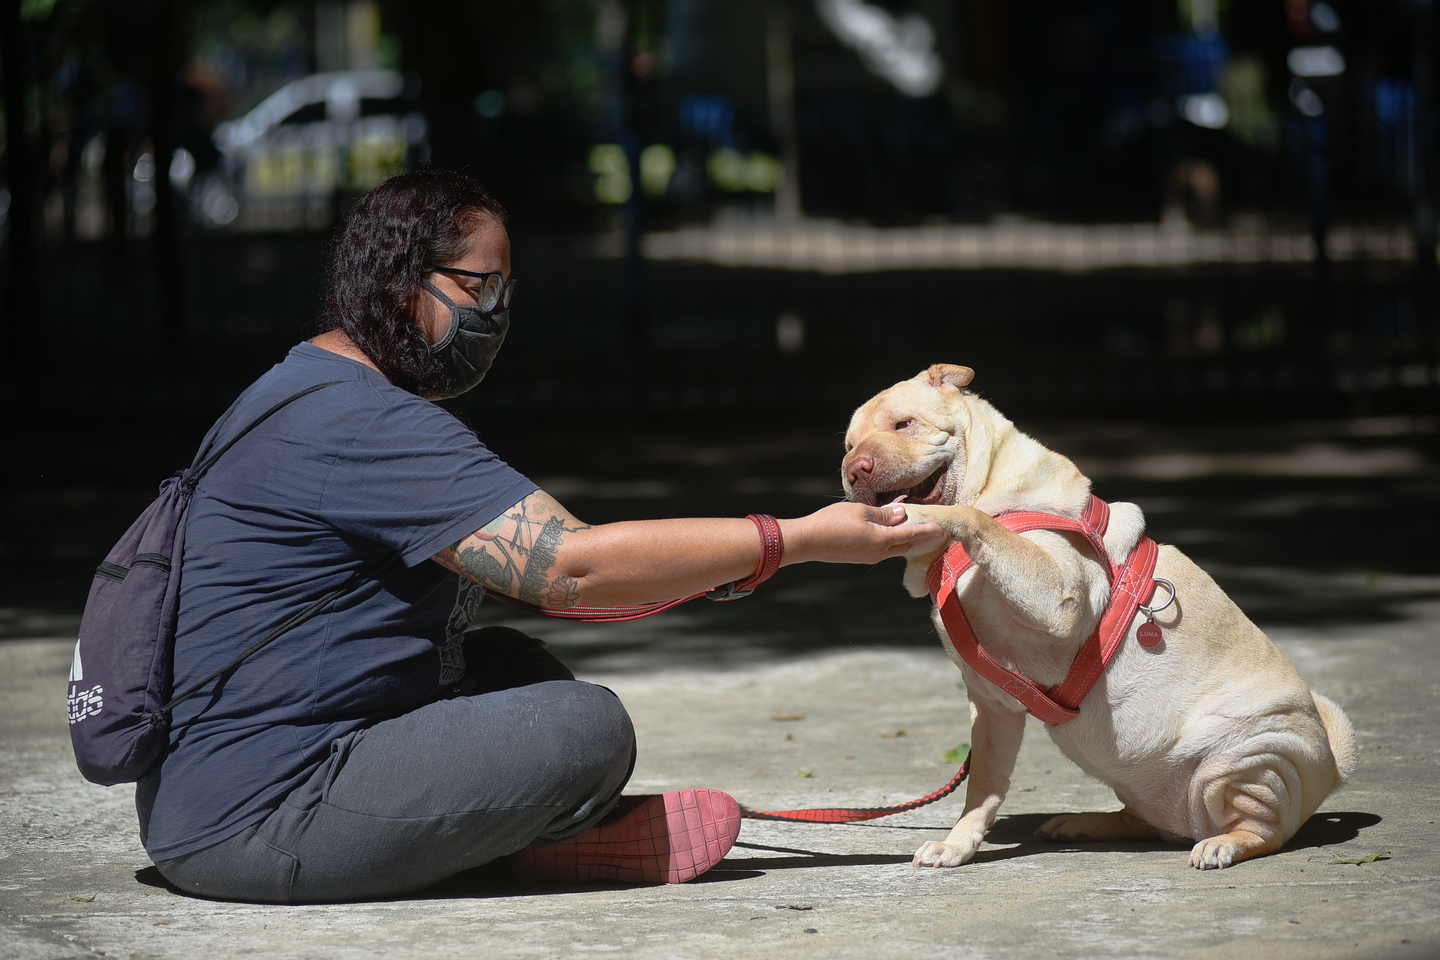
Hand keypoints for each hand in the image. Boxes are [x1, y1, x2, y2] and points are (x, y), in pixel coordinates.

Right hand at [780, 501, 944, 566]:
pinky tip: (893, 538)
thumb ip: (883, 513)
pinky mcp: (859, 556)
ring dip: (907, 542)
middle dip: (921, 540)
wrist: (808, 541)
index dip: (926, 531)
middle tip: (936, 535)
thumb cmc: (833, 522)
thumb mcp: (860, 511)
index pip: (910, 534)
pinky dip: (893, 543)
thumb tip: (900, 514)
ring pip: (894, 549)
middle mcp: (878, 552)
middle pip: (905, 546)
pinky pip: (883, 550)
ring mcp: (868, 557)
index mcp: (881, 540)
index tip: (941, 529)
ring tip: (918, 535)